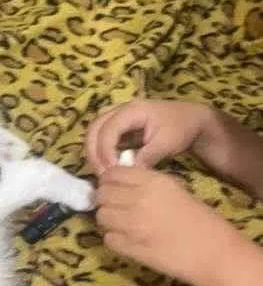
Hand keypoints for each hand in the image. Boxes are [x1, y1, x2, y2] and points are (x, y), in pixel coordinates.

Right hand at [87, 100, 212, 174]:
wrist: (192, 120)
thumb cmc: (181, 128)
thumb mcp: (167, 144)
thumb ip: (147, 157)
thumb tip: (127, 172)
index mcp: (132, 110)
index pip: (108, 129)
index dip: (106, 151)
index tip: (113, 170)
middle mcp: (120, 111)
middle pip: (93, 128)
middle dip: (93, 152)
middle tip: (102, 174)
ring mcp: (118, 118)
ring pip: (94, 132)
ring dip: (94, 153)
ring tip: (103, 172)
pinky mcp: (119, 128)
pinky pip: (102, 138)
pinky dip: (101, 153)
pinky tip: (109, 168)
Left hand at [95, 167, 243, 285]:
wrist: (215, 253)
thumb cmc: (200, 220)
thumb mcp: (174, 189)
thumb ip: (146, 184)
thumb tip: (119, 183)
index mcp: (151, 182)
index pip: (112, 173)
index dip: (108, 181)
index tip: (113, 188)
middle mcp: (138, 199)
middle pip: (101, 194)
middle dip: (105, 201)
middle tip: (115, 208)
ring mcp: (131, 224)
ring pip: (101, 216)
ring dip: (108, 220)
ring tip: (122, 225)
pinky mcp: (129, 247)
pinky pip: (108, 239)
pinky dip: (115, 240)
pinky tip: (128, 241)